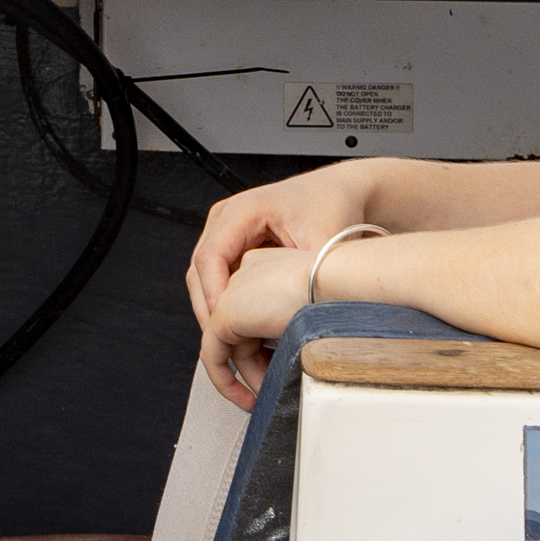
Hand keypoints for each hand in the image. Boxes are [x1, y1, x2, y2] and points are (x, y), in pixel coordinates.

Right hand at [185, 161, 382, 329]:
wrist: (340, 192)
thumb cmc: (330, 205)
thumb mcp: (322, 243)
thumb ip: (304, 278)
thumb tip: (295, 317)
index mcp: (242, 211)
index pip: (210, 258)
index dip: (214, 295)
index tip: (224, 326)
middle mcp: (227, 219)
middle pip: (199, 271)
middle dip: (209, 312)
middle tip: (223, 347)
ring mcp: (228, 233)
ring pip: (204, 279)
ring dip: (215, 312)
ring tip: (232, 345)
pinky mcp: (236, 246)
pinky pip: (219, 278)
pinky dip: (227, 305)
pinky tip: (243, 329)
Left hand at [200, 239, 348, 406]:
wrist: (336, 285)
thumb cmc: (338, 294)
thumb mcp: (312, 310)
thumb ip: (293, 324)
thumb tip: (287, 353)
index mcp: (267, 268)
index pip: (258, 313)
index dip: (268, 348)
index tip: (281, 368)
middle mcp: (245, 276)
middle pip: (244, 331)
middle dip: (259, 366)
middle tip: (277, 388)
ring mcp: (231, 293)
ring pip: (232, 346)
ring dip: (251, 378)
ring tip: (271, 396)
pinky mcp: (223, 315)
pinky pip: (214, 355)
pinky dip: (227, 381)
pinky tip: (247, 399)